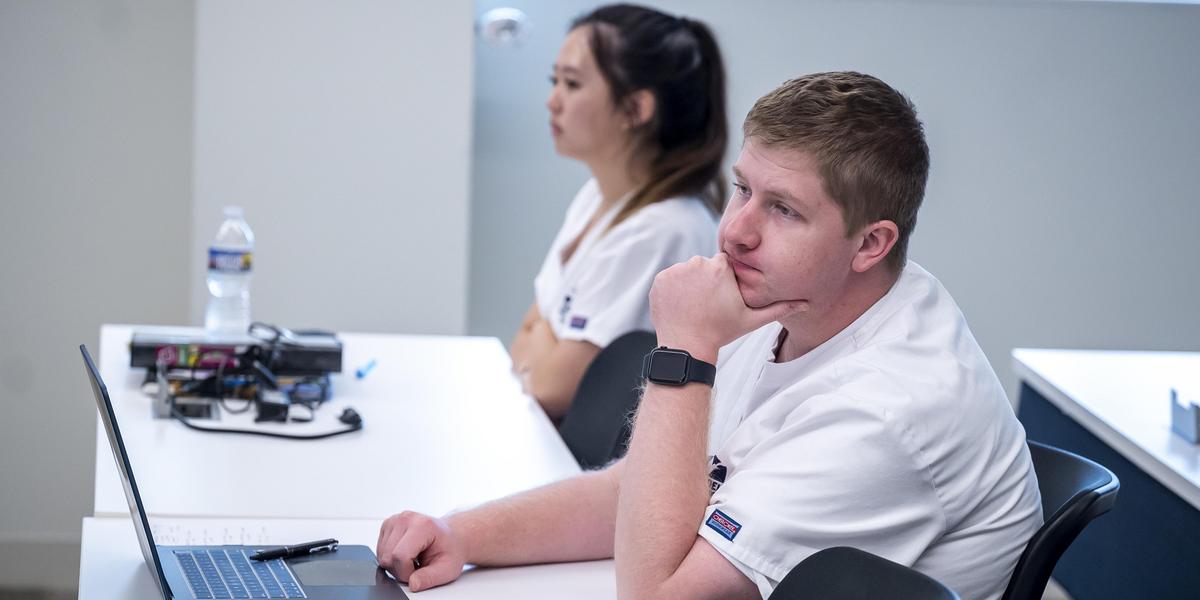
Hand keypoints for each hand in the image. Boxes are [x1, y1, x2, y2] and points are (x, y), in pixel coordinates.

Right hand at [377, 511, 466, 591]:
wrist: (451, 536)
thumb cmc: (449, 549)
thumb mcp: (447, 568)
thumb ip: (430, 578)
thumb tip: (413, 584)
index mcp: (422, 525)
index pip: (399, 555)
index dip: (406, 572)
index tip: (419, 572)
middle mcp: (406, 519)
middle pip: (387, 556)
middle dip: (400, 570)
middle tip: (417, 566)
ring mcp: (395, 520)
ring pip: (381, 555)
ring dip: (395, 564)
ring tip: (413, 559)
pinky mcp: (387, 525)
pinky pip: (380, 550)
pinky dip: (391, 557)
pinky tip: (406, 554)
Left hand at [649, 253, 806, 358]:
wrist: (687, 347)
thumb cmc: (721, 333)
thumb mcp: (752, 320)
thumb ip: (779, 308)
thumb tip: (806, 304)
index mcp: (720, 267)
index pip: (722, 264)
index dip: (722, 281)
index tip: (721, 297)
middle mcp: (697, 263)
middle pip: (703, 265)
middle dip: (705, 281)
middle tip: (707, 304)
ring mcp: (676, 271)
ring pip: (686, 271)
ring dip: (688, 284)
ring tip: (693, 306)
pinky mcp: (660, 279)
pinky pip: (669, 278)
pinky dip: (673, 289)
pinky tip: (680, 306)